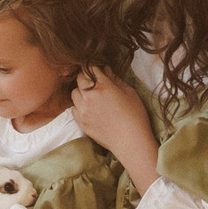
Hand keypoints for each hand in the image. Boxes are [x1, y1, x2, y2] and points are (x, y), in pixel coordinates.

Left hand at [72, 69, 158, 191]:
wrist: (130, 141)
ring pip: (74, 93)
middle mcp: (89, 96)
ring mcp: (83, 110)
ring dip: (80, 91)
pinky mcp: (81, 122)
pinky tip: (88, 108)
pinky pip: (73, 108)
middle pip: (79, 78)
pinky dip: (78, 105)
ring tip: (91, 95)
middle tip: (94, 81)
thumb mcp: (129, 92)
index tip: (98, 70)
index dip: (94, 67)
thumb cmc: (135, 115)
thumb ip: (115, 79)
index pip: (90, 68)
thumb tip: (106, 69)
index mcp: (102, 86)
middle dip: (86, 77)